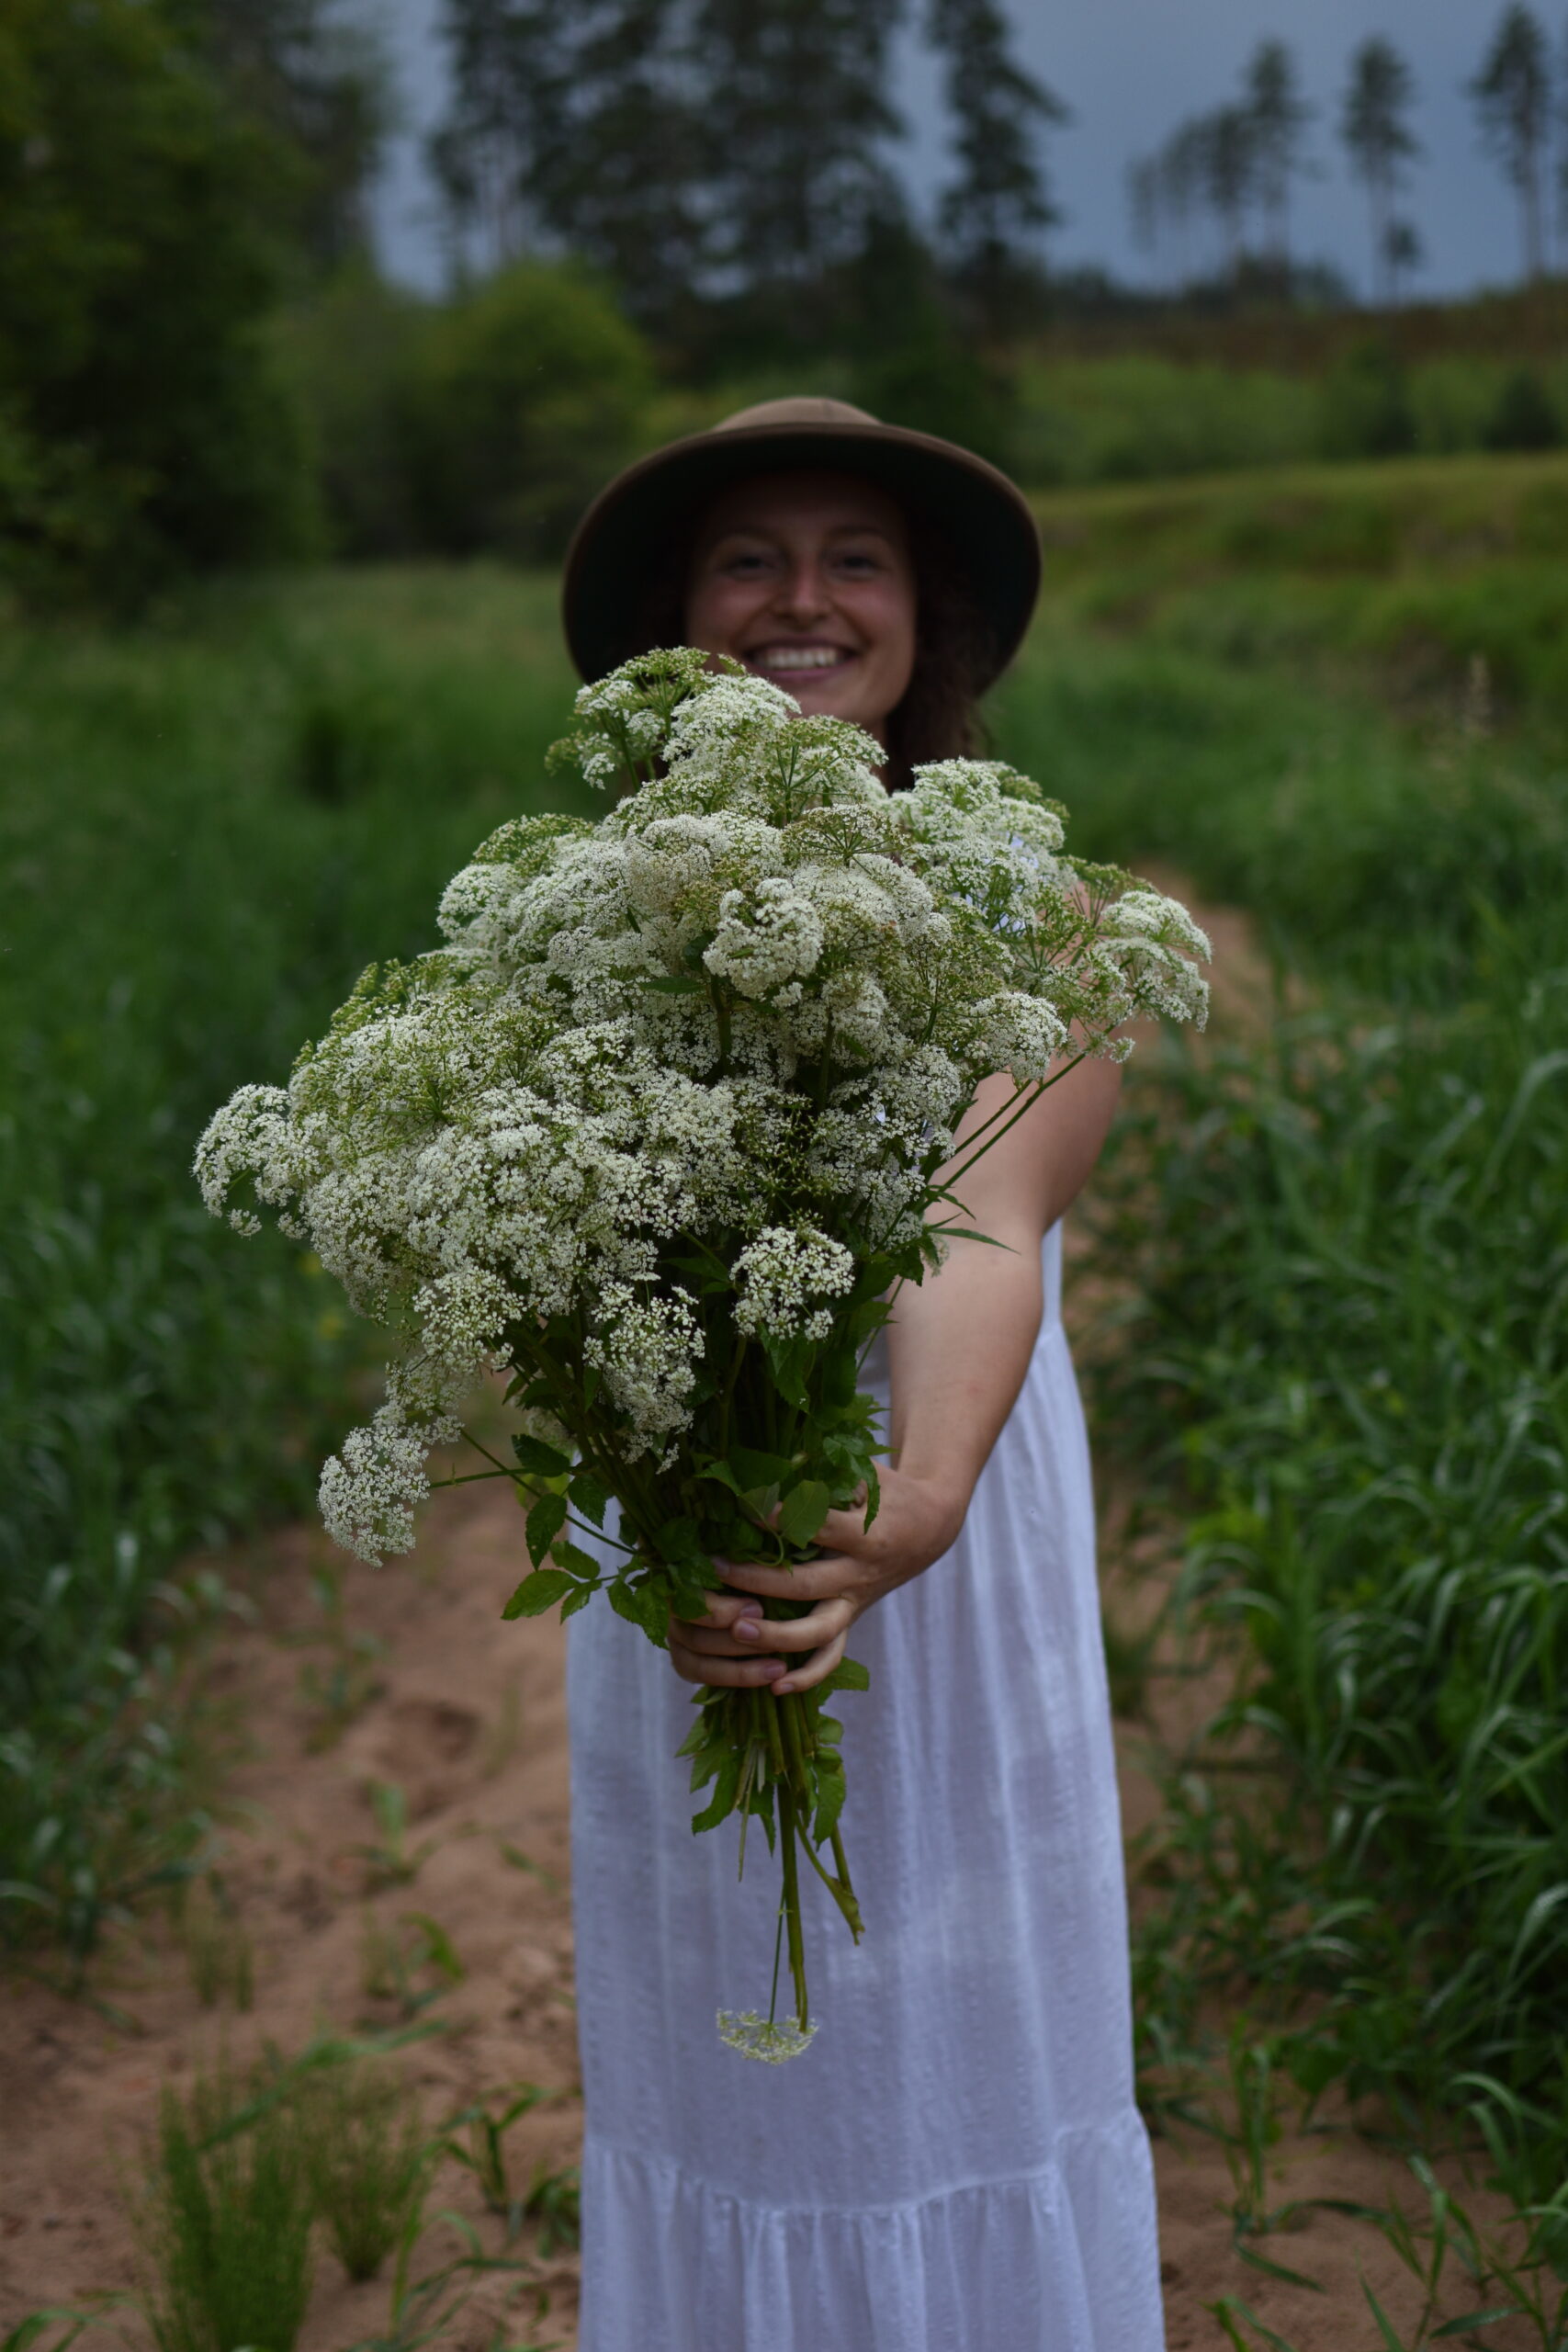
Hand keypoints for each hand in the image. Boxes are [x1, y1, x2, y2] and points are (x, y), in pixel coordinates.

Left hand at [666, 1464, 969, 1696]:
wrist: (929, 1526)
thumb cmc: (886, 1491)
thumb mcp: (863, 1472)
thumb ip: (826, 1469)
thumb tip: (778, 1457)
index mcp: (863, 1532)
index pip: (815, 1527)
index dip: (777, 1519)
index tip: (738, 1508)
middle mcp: (859, 1572)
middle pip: (806, 1583)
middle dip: (757, 1579)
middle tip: (713, 1567)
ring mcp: (856, 1600)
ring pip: (818, 1630)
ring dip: (777, 1634)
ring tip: (736, 1629)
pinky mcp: (853, 1617)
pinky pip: (834, 1656)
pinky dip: (808, 1676)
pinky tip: (775, 1687)